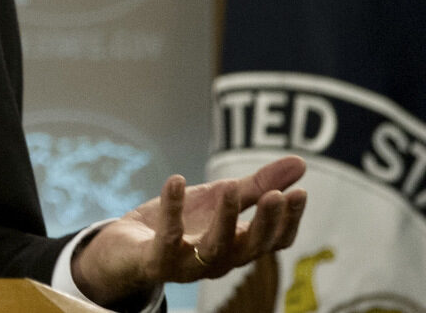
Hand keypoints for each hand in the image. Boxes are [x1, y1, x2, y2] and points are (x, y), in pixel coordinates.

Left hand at [69, 155, 307, 307]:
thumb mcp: (221, 198)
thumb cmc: (182, 224)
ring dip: (224, 219)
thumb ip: (258, 185)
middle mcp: (220, 260)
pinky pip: (167, 237)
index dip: (289, 221)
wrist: (127, 247)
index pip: (274, 242)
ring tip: (229, 187)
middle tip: (277, 195)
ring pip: (214, 248)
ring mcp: (189, 264)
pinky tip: (175, 180)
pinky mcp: (157, 260)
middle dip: (266, 223)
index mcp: (239, 246)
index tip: (299, 192)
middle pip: (251, 248)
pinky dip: (171, 208)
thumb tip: (301, 163)